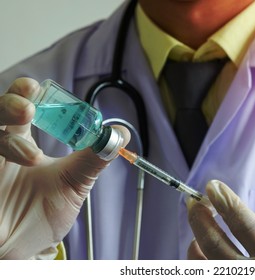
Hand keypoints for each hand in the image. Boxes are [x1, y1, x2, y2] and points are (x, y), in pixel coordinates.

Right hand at [0, 78, 130, 258]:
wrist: (24, 250)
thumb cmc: (43, 215)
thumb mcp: (74, 184)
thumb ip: (95, 158)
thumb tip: (122, 133)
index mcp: (22, 143)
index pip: (20, 108)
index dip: (24, 93)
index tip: (36, 88)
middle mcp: (0, 148)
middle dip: (9, 103)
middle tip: (27, 109)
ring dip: (5, 138)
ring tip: (30, 155)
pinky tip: (15, 162)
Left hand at [187, 180, 254, 259]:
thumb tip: (252, 219)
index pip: (246, 226)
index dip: (227, 203)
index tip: (213, 186)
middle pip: (215, 244)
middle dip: (200, 218)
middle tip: (193, 202)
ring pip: (201, 265)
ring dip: (195, 243)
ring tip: (197, 233)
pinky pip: (203, 275)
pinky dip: (197, 263)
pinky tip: (198, 253)